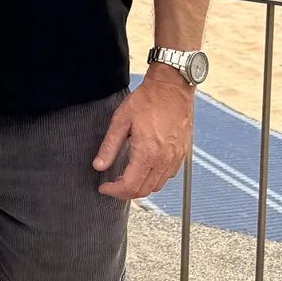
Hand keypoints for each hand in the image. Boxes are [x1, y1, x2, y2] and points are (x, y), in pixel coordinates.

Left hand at [93, 67, 194, 199]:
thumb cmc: (148, 100)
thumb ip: (109, 146)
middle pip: (144, 191)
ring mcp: (176, 157)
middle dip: (125, 192)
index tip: (104, 187)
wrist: (172, 88)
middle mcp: (165, 159)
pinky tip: (144, 170)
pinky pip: (168, 176)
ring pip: (157, 186)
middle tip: (113, 185)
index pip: (131, 187)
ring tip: (126, 178)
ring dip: (140, 187)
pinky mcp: (183, 153)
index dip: (115, 192)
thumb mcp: (121, 121)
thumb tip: (99, 165)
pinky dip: (155, 179)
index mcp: (148, 153)